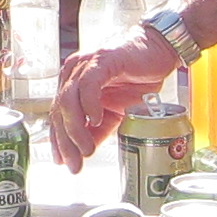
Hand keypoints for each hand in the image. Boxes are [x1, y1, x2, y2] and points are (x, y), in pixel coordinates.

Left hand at [50, 29, 177, 162]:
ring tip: (86, 148)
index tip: (62, 162)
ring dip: (76, 128)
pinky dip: (89, 104)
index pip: (57, 116)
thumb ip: (99, 130)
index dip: (58, 141)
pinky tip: (96, 120)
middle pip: (60, 111)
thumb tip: (86, 151)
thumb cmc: (136, 78)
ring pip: (69, 100)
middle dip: (66, 142)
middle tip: (75, 163)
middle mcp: (73, 74)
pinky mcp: (102, 60)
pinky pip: (88, 84)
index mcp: (72, 85)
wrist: (158, 52)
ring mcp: (85, 65)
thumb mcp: (115, 112)